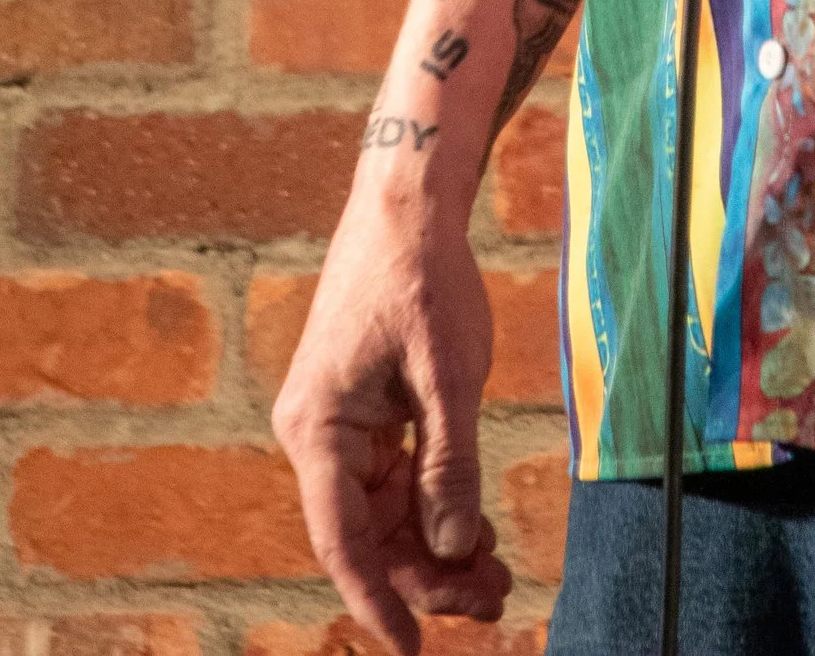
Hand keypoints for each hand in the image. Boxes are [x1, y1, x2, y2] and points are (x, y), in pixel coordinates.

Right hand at [271, 196, 509, 652]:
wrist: (407, 203)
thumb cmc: (422, 275)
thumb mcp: (449, 373)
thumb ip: (450, 465)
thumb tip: (452, 547)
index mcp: (319, 427)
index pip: (342, 540)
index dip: (378, 601)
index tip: (415, 648)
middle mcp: (318, 434)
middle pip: (368, 535)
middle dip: (428, 575)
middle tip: (495, 600)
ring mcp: (341, 424)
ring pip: (385, 515)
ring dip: (437, 548)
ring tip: (497, 577)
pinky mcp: (366, 413)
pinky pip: (396, 482)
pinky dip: (435, 508)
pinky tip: (479, 531)